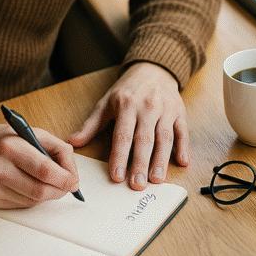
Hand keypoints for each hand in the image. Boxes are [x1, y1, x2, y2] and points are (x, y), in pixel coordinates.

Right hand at [0, 122, 80, 207]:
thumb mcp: (27, 132)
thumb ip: (55, 147)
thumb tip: (72, 172)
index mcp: (9, 146)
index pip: (46, 170)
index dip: (66, 178)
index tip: (73, 180)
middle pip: (42, 190)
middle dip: (60, 190)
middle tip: (65, 185)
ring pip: (33, 201)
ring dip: (45, 194)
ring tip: (43, 182)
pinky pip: (21, 206)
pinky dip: (29, 198)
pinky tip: (24, 185)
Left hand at [68, 62, 189, 190]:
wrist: (152, 71)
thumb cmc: (126, 92)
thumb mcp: (105, 104)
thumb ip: (90, 125)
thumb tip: (72, 142)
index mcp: (126, 106)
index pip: (122, 135)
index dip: (119, 156)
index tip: (117, 176)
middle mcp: (147, 108)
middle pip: (144, 139)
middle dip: (140, 164)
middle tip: (137, 185)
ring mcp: (166, 110)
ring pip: (164, 138)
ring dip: (161, 160)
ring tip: (157, 180)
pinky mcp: (180, 113)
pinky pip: (183, 131)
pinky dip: (184, 147)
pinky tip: (182, 163)